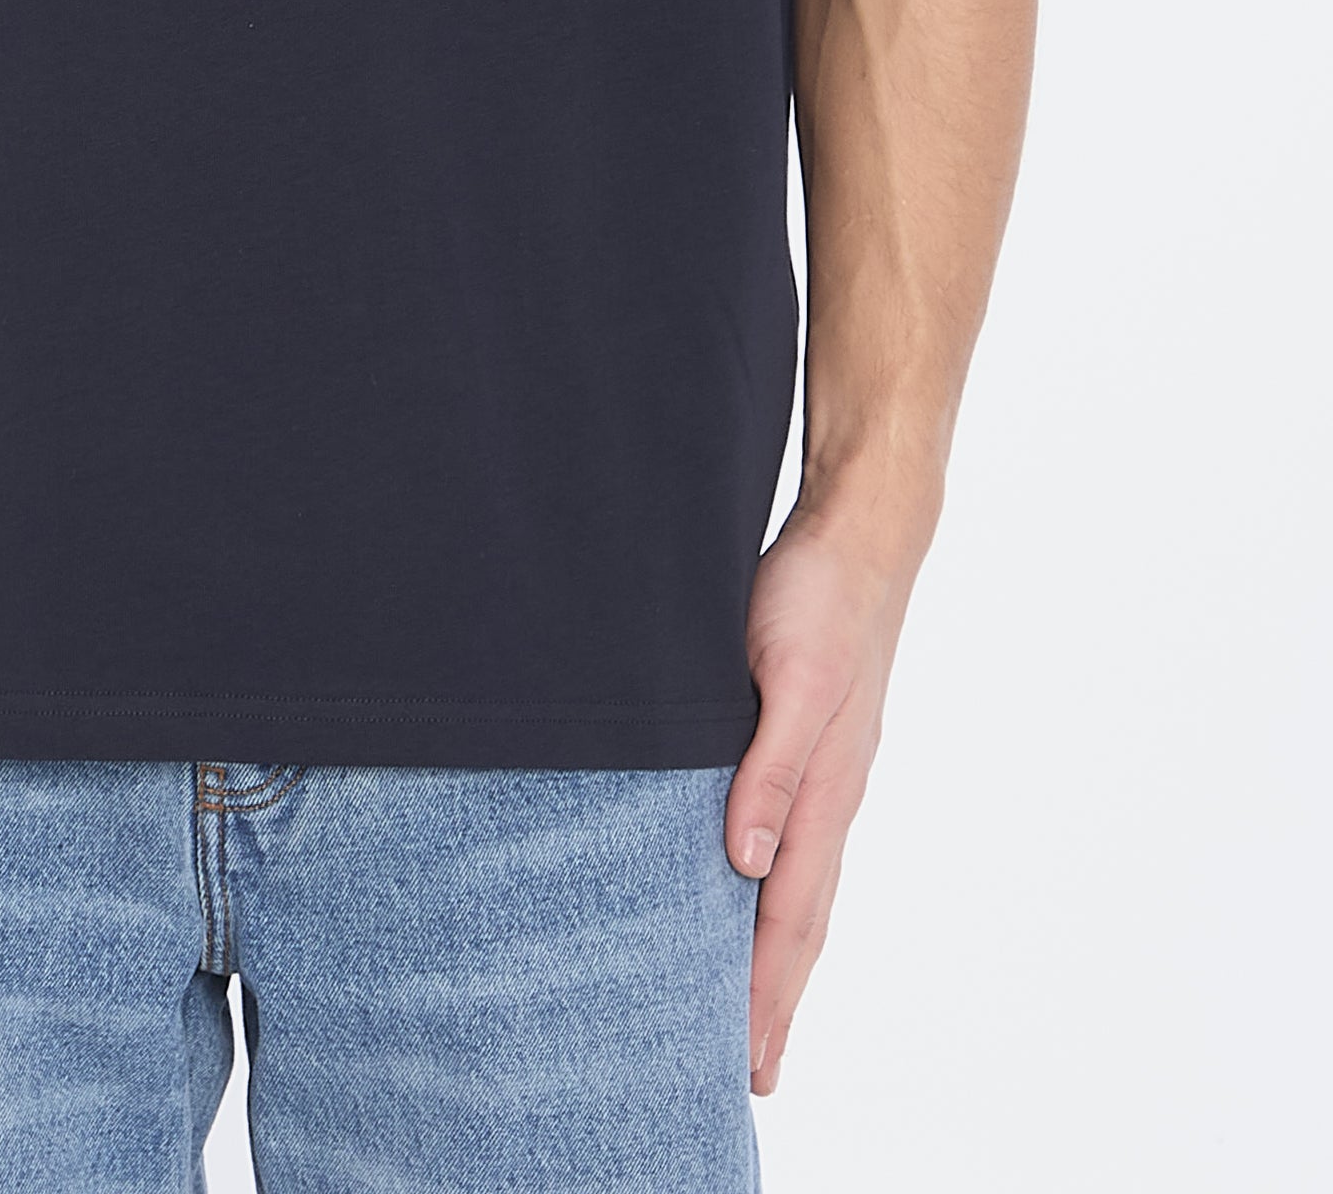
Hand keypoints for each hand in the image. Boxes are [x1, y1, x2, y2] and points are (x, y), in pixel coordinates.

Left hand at [724, 507, 913, 1093]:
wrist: (860, 534)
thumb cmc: (820, 598)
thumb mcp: (785, 676)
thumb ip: (767, 768)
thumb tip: (745, 862)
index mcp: (824, 789)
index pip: (788, 913)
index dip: (765, 989)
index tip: (749, 1061)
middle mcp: (828, 792)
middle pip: (801, 916)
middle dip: (775, 994)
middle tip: (752, 1071)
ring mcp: (824, 769)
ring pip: (798, 880)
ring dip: (775, 949)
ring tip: (753, 1006)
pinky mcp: (809, 739)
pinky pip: (791, 835)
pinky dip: (774, 885)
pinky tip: (752, 890)